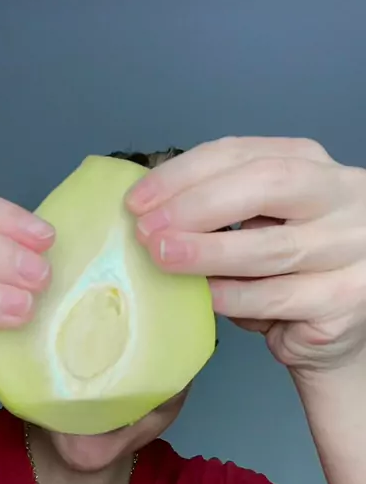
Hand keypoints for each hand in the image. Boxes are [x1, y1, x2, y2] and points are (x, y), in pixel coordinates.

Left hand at [126, 137, 365, 373]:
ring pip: (271, 246)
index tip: (139, 200)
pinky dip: (234, 296)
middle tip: (149, 231)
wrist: (341, 329)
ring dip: (207, 252)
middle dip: (196, 205)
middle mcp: (342, 197)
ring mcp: (351, 248)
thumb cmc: (290, 272)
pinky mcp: (346, 298)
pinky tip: (205, 296)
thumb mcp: (262, 226)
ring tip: (164, 258)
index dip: (184, 173)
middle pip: (266, 184)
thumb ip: (224, 212)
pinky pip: (277, 297)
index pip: (243, 154)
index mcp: (312, 167)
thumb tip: (153, 213)